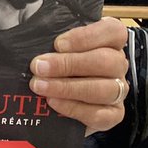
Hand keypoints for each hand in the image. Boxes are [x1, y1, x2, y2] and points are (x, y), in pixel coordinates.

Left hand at [29, 16, 127, 134]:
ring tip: (40, 86)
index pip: (112, 31)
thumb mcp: (50, 48)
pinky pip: (100, 114)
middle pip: (107, 61)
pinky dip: (74, 108)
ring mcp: (118, 91)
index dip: (86, 37)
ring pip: (105, 89)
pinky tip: (53, 102)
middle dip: (69, 64)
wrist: (51, 104)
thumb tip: (30, 41)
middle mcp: (118, 65)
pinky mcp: (112, 115)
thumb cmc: (52, 67)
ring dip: (68, 87)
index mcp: (109, 42)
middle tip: (39, 67)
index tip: (58, 44)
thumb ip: (47, 41)